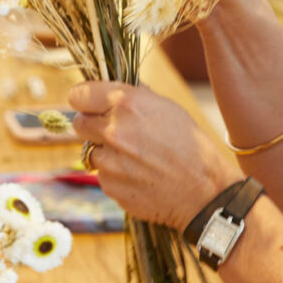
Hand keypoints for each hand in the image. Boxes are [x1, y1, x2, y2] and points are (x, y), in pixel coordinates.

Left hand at [69, 81, 234, 230]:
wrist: (203, 190)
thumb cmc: (189, 144)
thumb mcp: (166, 107)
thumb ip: (133, 97)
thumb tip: (108, 92)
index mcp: (127, 104)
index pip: (79, 95)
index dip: (83, 98)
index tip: (86, 103)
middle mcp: (113, 130)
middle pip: (78, 123)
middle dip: (92, 125)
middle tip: (111, 131)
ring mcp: (110, 161)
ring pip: (91, 151)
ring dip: (106, 152)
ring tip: (135, 157)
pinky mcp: (110, 186)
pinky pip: (103, 175)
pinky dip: (115, 174)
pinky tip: (139, 175)